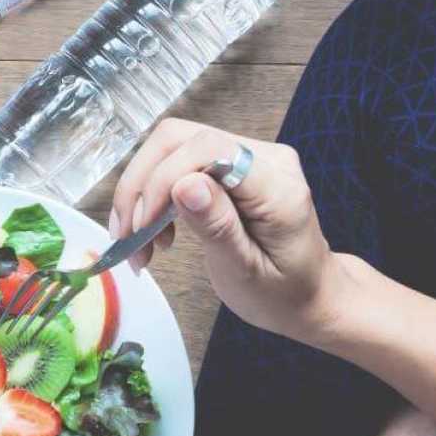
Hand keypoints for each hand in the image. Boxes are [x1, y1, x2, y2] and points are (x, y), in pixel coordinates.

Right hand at [110, 118, 352, 343]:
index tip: (141, 227)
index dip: (162, 180)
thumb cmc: (282, 294)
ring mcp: (249, 156)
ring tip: (138, 243)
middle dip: (141, 185)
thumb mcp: (246, 272)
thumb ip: (217, 227)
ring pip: (171, 148)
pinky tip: (154, 232)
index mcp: (277, 186)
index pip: (208, 149)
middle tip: (127, 236)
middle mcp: (266, 158)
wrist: (308, 296)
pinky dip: (154, 196)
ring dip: (142, 193)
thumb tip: (184, 185)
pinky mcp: (233, 165)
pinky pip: (179, 162)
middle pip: (180, 139)